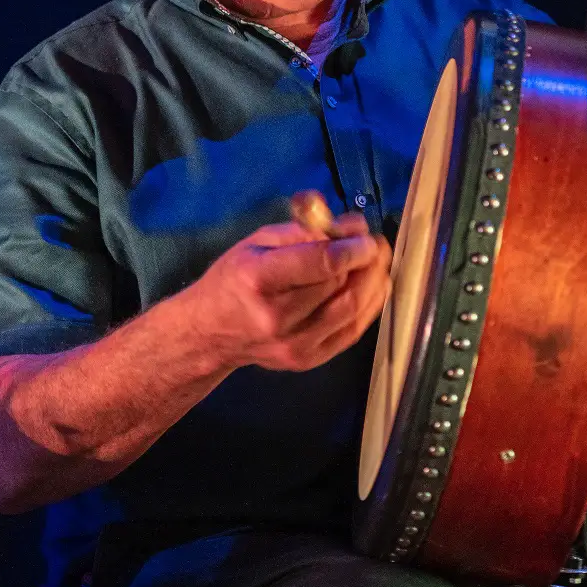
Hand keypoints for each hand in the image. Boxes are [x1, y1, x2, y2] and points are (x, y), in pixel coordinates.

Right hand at [186, 213, 391, 371]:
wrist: (209, 333)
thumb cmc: (233, 280)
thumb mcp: (258, 241)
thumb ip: (304, 229)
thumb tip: (350, 226)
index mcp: (259, 279)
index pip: (321, 264)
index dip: (353, 248)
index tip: (365, 237)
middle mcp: (276, 316)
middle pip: (340, 285)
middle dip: (365, 260)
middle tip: (372, 243)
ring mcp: (293, 344)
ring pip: (352, 309)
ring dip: (373, 281)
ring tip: (377, 262)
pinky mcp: (306, 360)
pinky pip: (352, 332)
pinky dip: (369, 305)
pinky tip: (373, 286)